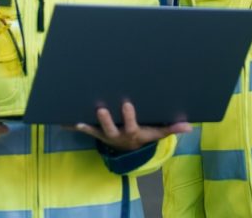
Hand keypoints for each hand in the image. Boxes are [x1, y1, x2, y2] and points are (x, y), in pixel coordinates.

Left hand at [74, 102, 191, 151]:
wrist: (129, 148)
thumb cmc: (144, 134)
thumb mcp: (158, 132)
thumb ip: (172, 128)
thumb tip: (190, 127)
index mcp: (132, 132)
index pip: (131, 125)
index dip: (128, 116)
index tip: (127, 104)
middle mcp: (116, 134)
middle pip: (109, 129)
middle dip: (105, 120)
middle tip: (100, 109)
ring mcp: (104, 134)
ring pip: (94, 130)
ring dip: (85, 125)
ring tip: (75, 119)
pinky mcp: (96, 132)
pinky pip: (83, 129)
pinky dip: (71, 126)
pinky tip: (61, 120)